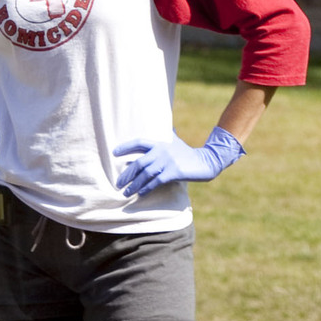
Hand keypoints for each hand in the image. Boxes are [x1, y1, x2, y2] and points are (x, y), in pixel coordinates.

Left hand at [114, 125, 243, 198]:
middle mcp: (162, 151)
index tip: (114, 153)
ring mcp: (168, 162)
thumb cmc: (187, 153)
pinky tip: (141, 193)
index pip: (139, 142)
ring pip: (146, 174)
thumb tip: (167, 127)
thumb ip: (168, 135)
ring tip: (126, 192)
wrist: (205, 162)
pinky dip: (147, 188)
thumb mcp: (176, 141)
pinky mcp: (174, 172)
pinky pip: (156, 181)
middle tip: (118, 183)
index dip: (126, 147)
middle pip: (139, 163)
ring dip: (134, 185)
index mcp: (160, 142)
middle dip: (127, 175)